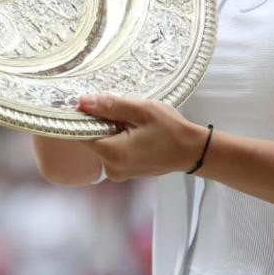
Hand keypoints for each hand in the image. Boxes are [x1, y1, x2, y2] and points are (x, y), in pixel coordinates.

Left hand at [76, 93, 207, 181]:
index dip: (84, 116)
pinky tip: (135, 131)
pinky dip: (118, 138)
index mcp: (112, 153)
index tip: (94, 103)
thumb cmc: (171, 129)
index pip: (81, 133)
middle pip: (91, 138)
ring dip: (111, 129)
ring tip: (133, 121)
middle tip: (124, 111)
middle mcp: (110, 168)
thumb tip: (82, 102)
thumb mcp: (141, 110)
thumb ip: (110, 106)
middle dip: (102, 121)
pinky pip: (111, 150)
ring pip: (102, 143)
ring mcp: (117, 172)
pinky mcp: (123, 172)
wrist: (192, 150)